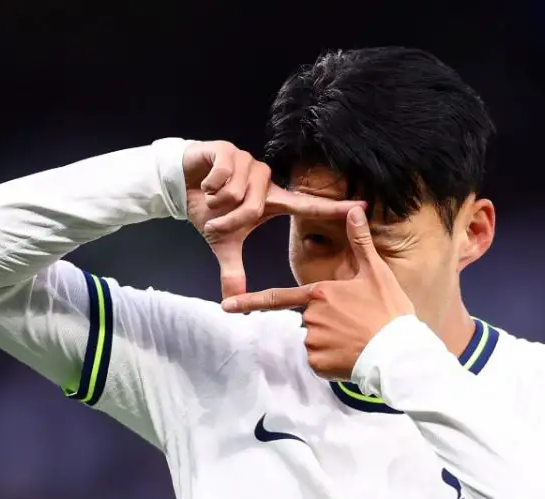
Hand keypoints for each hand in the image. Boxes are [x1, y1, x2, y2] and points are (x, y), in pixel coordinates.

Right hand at [182, 140, 363, 297]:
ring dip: (218, 202)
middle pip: (253, 207)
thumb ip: (233, 270)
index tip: (363, 206)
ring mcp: (249, 162)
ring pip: (237, 192)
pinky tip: (206, 182)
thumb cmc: (209, 210)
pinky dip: (209, 185)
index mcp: (272, 200)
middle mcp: (266, 179)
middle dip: (230, 219)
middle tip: (217, 220)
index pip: (308, 204)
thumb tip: (232, 302)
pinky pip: (223, 175)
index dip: (335, 207)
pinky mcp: (229, 150)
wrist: (181, 184)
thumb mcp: (223, 242)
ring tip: (212, 197)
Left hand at [221, 207, 415, 379]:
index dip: (250, 301)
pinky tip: (351, 355)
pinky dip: (332, 361)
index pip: (277, 298)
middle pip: (308, 319)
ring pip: (314, 341)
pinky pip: (319, 361)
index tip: (227, 306)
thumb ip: (360, 241)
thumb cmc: (388, 311)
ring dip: (330, 342)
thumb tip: (354, 209)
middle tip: (355, 324)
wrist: (399, 353)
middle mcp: (310, 317)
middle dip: (326, 322)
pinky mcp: (319, 364)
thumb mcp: (376, 273)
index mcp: (319, 294)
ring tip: (357, 340)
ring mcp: (313, 342)